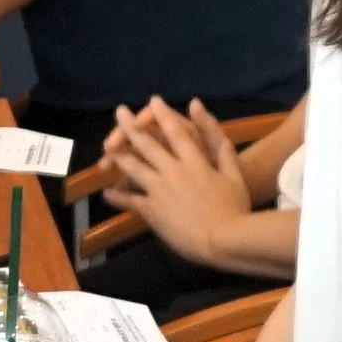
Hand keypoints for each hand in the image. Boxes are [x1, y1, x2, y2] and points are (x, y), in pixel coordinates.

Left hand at [104, 100, 261, 262]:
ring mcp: (160, 190)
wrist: (225, 240)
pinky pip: (130, 201)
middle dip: (130, 126)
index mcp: (195, 161)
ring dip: (118, 155)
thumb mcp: (234, 173)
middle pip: (147, 144)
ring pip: (133, 167)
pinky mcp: (152, 211)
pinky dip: (118, 196)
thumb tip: (203, 113)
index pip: (175, 131)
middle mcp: (174, 171)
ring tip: (106, 145)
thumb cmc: (235, 208)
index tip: (153, 101)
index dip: (163, 114)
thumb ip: (219, 143)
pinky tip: (107, 192)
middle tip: (119, 111)